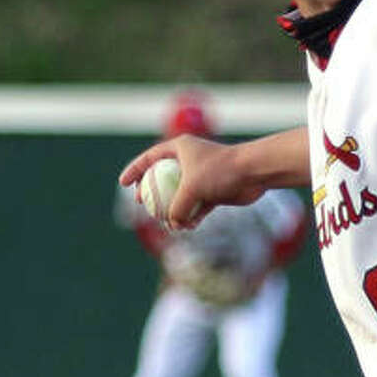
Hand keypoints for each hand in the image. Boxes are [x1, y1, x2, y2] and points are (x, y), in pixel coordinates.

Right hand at [120, 136, 255, 229]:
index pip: (150, 157)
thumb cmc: (221, 171)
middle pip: (163, 176)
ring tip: (166, 222)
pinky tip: (187, 228)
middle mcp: (191, 160)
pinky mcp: (215, 191)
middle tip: (142, 205)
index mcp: (180, 148)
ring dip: (173, 210)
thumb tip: (171, 224)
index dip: (134, 170)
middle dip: (151, 192)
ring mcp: (203, 176)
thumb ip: (177, 207)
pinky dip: (192, 216)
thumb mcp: (191, 187)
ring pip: (181, 195)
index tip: (123, 184)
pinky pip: (198, 206)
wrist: (254, 172)